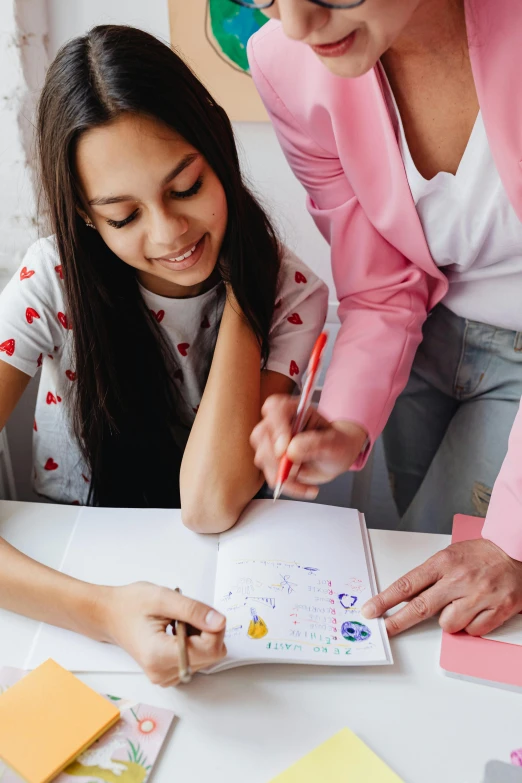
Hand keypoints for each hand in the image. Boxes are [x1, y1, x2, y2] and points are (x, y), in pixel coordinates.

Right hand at [101, 582, 225, 685]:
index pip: (209, 649)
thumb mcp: (163, 598)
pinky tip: (177, 632)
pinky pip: (196, 660)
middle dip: (207, 631)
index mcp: (159, 656)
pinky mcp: (168, 675)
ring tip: (177, 622)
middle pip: (210, 655)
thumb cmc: (130, 605)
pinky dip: (193, 644)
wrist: (109, 615)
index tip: (201, 612)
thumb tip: (220, 622)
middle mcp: (162, 673)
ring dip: (200, 637)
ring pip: (206, 657)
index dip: (214, 627)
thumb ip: (193, 610)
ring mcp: (164, 677)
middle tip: (186, 615)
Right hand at [250, 394, 367, 498]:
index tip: (284, 448)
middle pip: (262, 434)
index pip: (275, 408)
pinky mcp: (272, 462)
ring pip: (263, 457)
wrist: (336, 459)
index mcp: (293, 410)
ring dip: (283, 473)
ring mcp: (272, 443)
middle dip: (275, 456)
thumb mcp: (334, 442)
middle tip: (295, 469)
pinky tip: (307, 488)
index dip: (277, 427)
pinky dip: (289, 485)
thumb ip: (315, 443)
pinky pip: (271, 475)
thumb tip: (290, 451)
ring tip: (307, 478)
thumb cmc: (337, 444)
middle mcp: (278, 424)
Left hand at [361, 538, 521, 636]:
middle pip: (421, 607)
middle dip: (398, 621)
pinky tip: (476, 610)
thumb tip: (405, 597)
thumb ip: (429, 576)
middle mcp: (459, 579)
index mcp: (444, 562)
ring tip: (459, 604)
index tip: (371, 610)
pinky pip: (472, 631)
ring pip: (448, 624)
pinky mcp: (497, 609)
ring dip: (448, 620)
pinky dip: (471, 625)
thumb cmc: (479, 555)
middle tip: (385, 629)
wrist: (514, 551)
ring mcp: (478, 595)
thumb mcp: (449, 556)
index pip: (407, 584)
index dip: (386, 600)